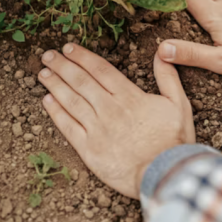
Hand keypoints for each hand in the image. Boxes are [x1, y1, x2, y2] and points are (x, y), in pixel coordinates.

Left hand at [38, 44, 194, 198]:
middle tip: (48, 55)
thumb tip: (161, 52)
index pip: (101, 70)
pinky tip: (47, 101)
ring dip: (55, 84)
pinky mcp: (89, 150)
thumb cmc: (174, 139)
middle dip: (63, 65)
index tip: (68, 48)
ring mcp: (97, 129)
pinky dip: (56, 113)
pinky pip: (68, 127)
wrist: (165, 174)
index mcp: (129, 96)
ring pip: (71, 101)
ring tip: (43, 73)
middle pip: (81, 82)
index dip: (82, 57)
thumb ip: (168, 77)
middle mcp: (109, 109)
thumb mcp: (179, 103)